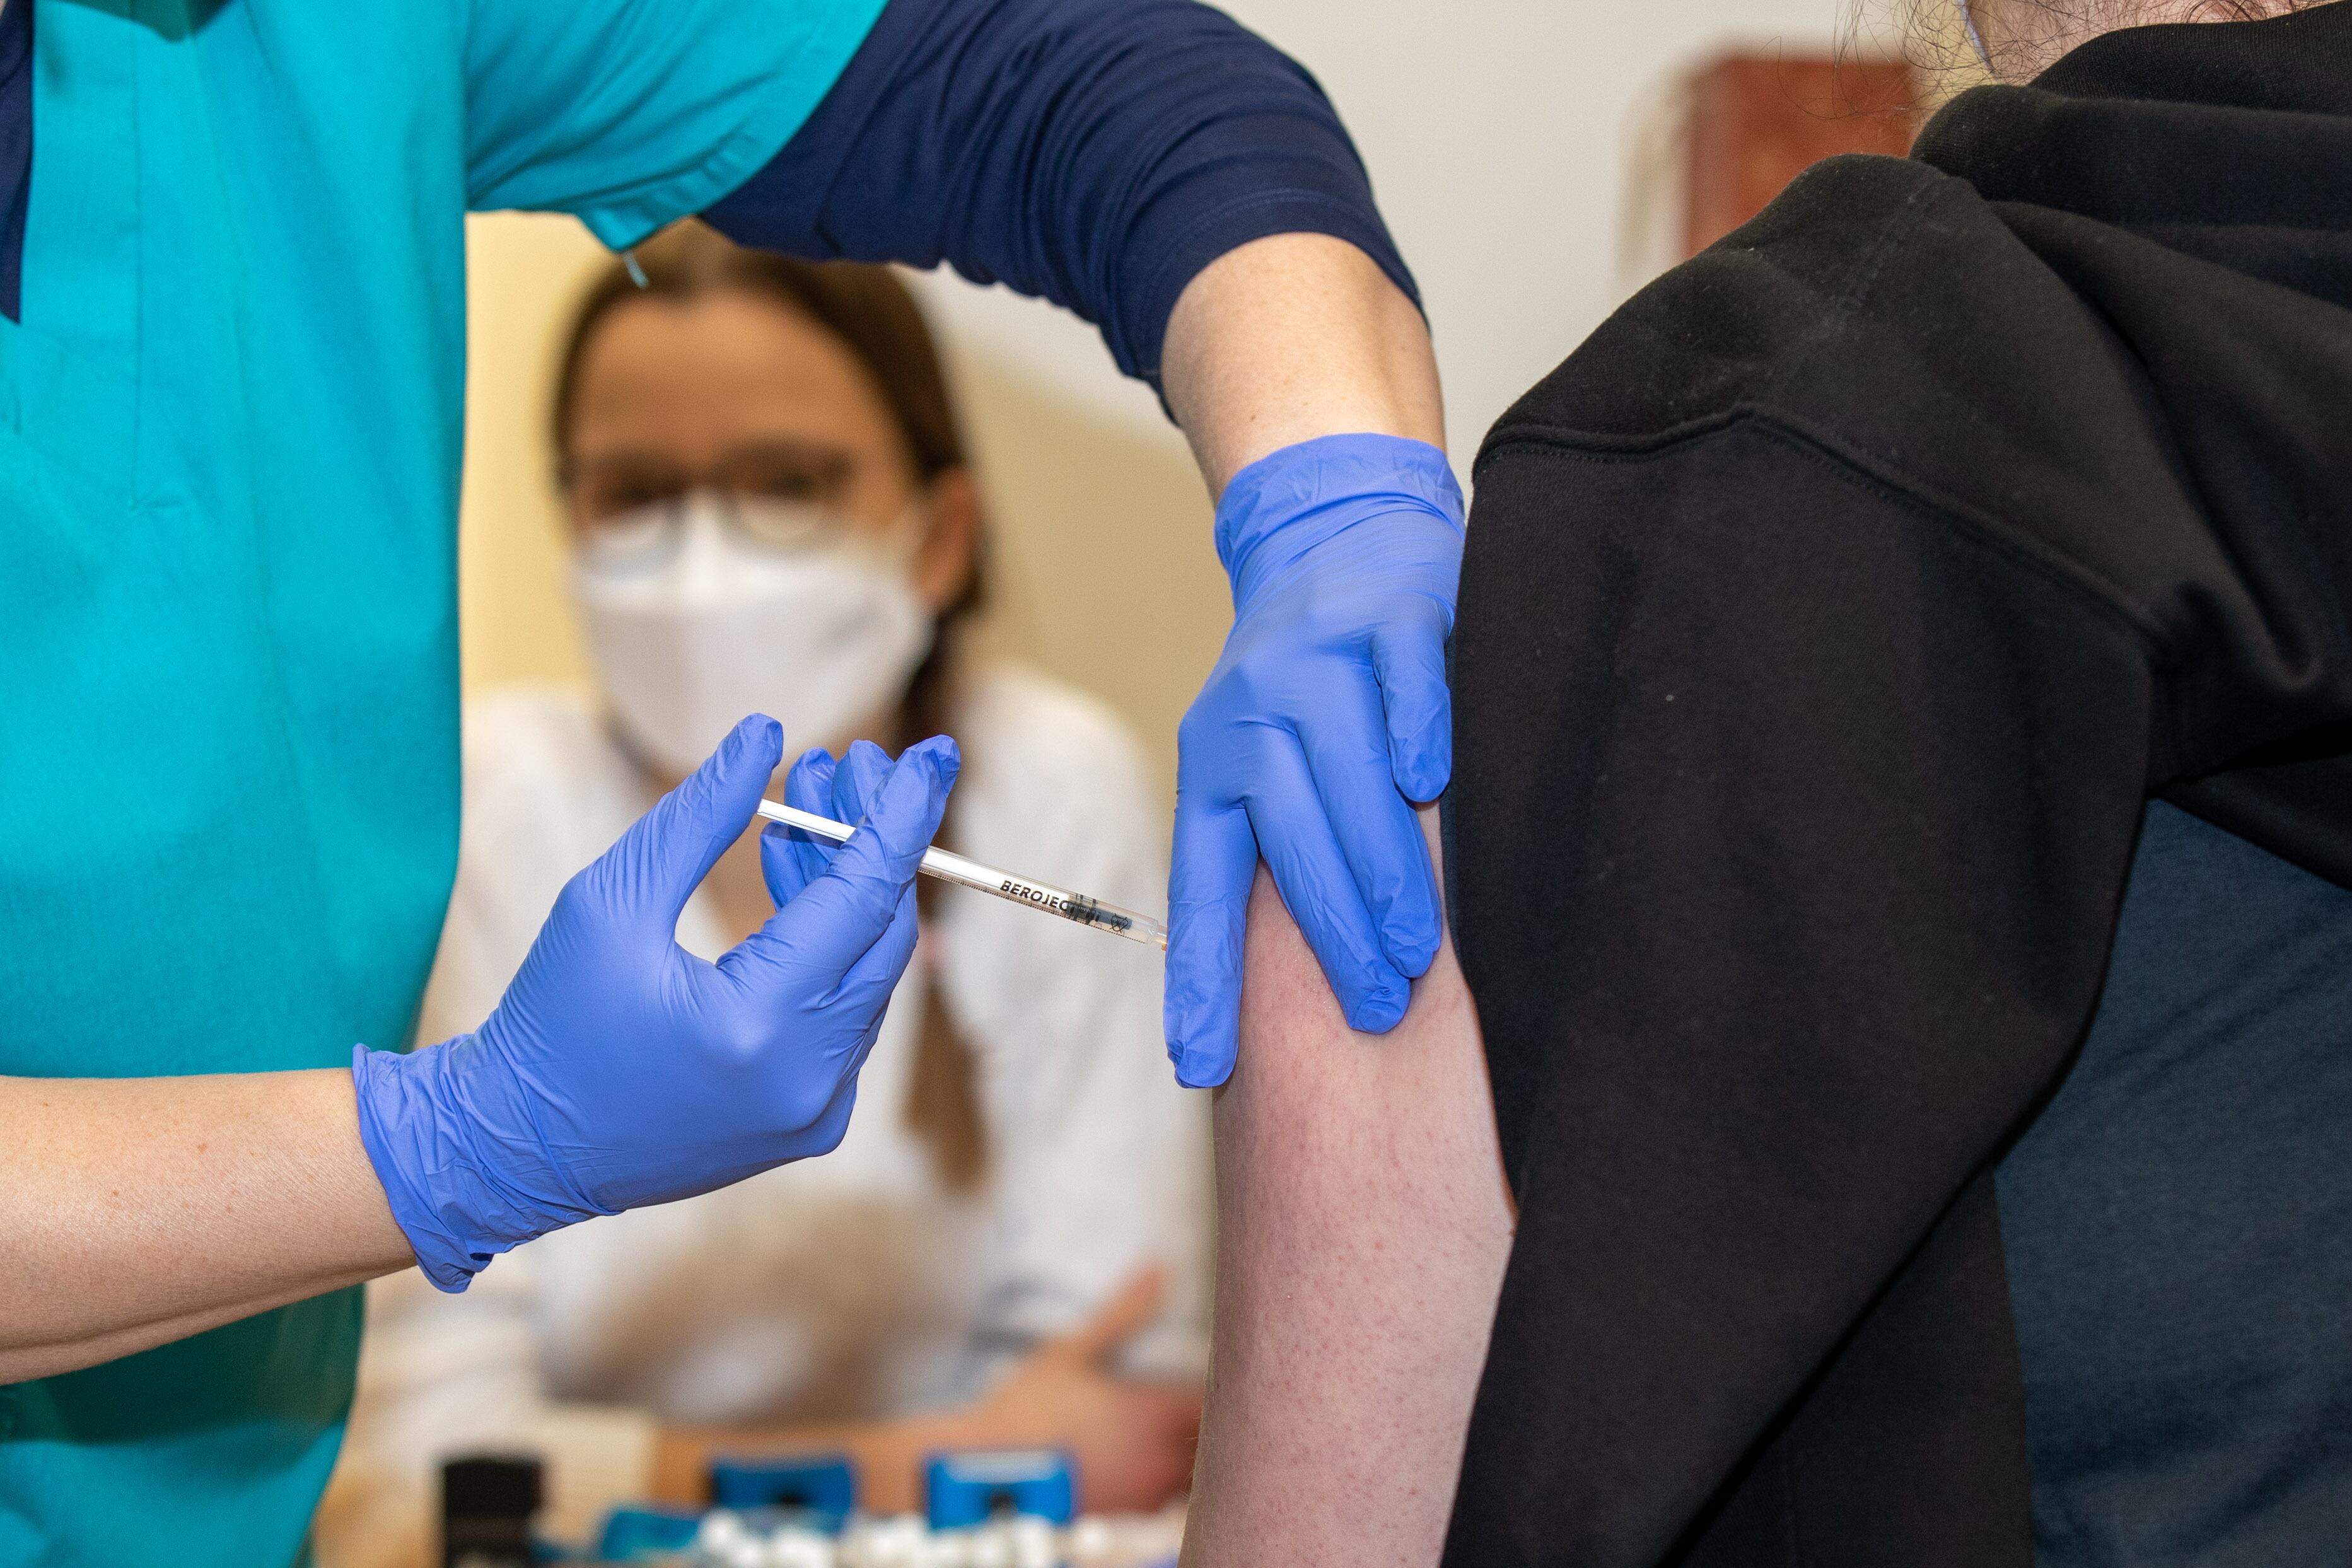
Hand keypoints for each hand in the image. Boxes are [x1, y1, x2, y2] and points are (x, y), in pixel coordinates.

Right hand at [353, 721, 957, 1289]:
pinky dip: (829, 947)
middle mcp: (806, 1079)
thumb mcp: (608, 900)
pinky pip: (846, 1015)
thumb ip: (698, 815)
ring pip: (868, 972)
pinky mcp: (811, 1121)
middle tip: (847, 762)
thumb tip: (766, 734)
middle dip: (874, 839)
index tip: (933, 753)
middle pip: (883, 934)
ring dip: (846, 886)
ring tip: (802, 808)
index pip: (863, 900)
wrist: (519, 1149)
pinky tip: (795, 882)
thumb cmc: (551, 1020)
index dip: (900, 816)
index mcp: (756, 1027)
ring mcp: (816, 1110)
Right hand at [966, 1269, 1203, 1513]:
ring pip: (1194, 1479)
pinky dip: (1167, 1486)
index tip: (1213, 1372)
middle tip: (1198, 1403)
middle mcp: (1159, 1459)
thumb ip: (1123, 1312)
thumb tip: (1157, 1268)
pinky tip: (1146, 1469)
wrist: (983, 1478)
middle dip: (1211, 1426)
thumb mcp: (1071, 1350)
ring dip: (1192, 1458)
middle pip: (1215, 1446)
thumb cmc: (1024, 1410)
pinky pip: (1165, 1503)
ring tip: (1177, 1437)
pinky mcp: (1124, 1518)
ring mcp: (1143, 1495)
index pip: (1217, 1403)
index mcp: (1154, 1414)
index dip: (1222, 1388)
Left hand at [1165, 433, 1464, 1086]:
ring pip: (1346, 778)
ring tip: (1416, 952)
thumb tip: (1300, 996)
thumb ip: (1280, 851)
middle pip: (1289, 839)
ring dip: (1382, 870)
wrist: (1338, 539)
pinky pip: (1402, 682)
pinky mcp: (1388, 616)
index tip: (1200, 1070)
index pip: (1202, 886)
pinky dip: (1415, 730)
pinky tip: (1434, 782)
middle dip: (1332, 937)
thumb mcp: (1266, 765)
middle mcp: (1252, 714)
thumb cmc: (1313, 690)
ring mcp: (1318, 660)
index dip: (1202, 979)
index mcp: (1214, 765)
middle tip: (1376, 1010)